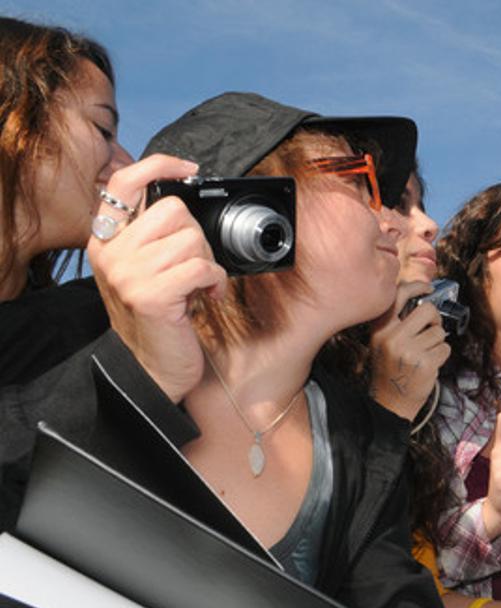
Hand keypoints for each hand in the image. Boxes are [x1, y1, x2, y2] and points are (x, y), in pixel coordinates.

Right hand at [87, 154, 223, 402]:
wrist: (151, 369)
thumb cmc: (157, 316)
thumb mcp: (144, 268)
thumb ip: (151, 234)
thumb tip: (184, 197)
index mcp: (105, 239)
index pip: (125, 182)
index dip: (160, 165)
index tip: (189, 169)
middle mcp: (110, 252)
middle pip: (174, 210)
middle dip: (197, 237)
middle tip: (194, 266)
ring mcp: (127, 273)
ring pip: (192, 240)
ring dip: (208, 263)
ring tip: (197, 286)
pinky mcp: (150, 295)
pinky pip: (201, 268)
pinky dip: (215, 283)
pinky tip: (206, 298)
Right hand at [370, 281, 450, 418]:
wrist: (390, 403)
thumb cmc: (390, 370)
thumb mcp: (382, 343)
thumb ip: (397, 323)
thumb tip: (423, 301)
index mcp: (380, 330)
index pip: (398, 296)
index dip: (416, 286)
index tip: (428, 288)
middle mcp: (393, 338)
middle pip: (428, 310)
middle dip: (435, 319)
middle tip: (432, 329)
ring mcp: (410, 351)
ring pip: (439, 332)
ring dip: (437, 342)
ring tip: (425, 354)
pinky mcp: (426, 364)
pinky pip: (445, 348)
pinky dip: (442, 355)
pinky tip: (429, 365)